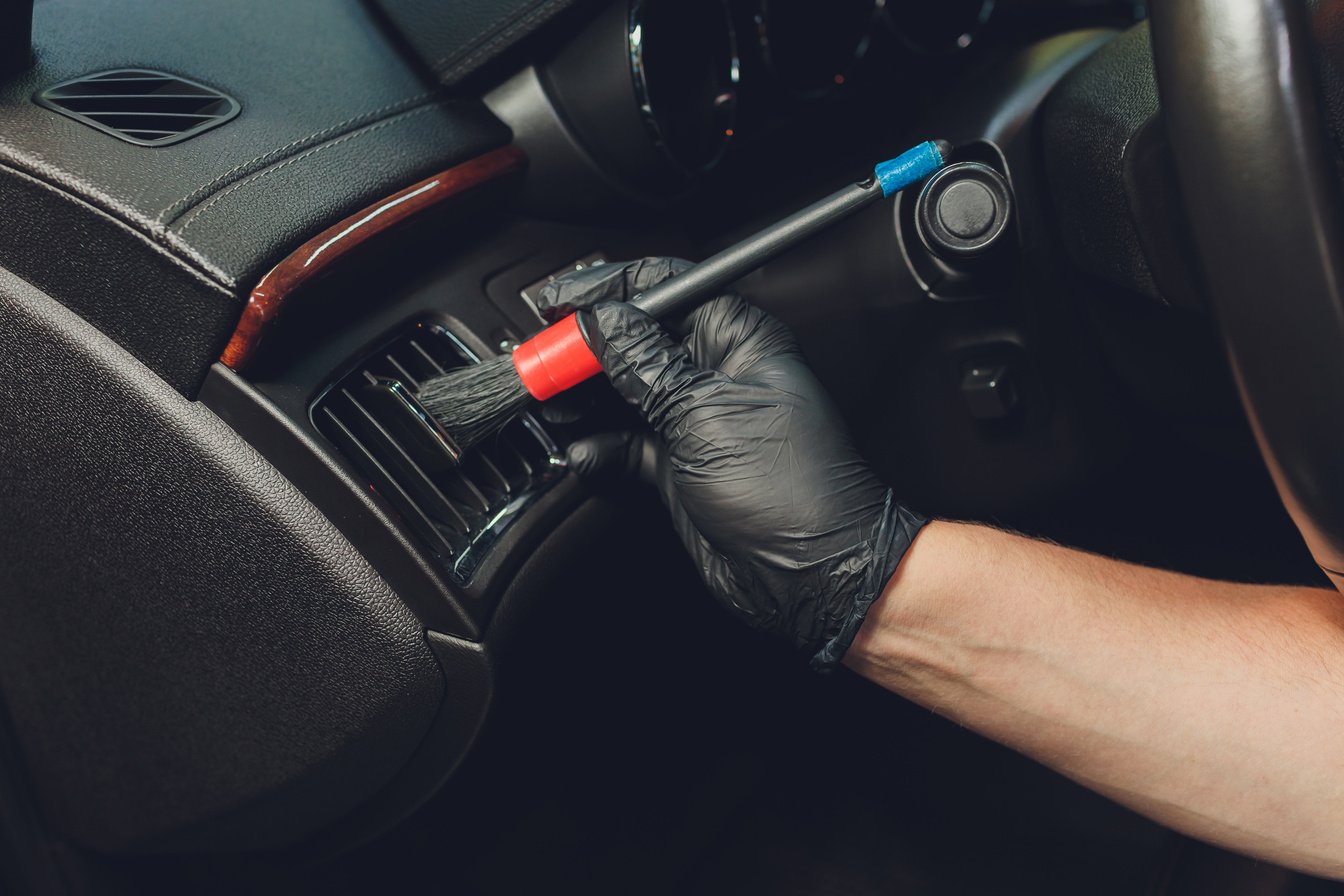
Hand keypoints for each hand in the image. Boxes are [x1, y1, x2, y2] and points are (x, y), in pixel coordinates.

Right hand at [550, 259, 928, 668]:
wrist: (809, 573)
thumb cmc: (794, 488)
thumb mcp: (705, 412)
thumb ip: (645, 364)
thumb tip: (602, 322)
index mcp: (736, 339)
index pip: (664, 288)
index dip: (609, 289)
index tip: (562, 300)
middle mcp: (713, 372)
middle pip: (633, 339)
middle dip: (584, 348)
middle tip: (544, 360)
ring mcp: (694, 420)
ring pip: (621, 392)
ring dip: (583, 398)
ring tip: (553, 403)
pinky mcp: (678, 465)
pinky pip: (624, 444)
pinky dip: (599, 448)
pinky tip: (586, 453)